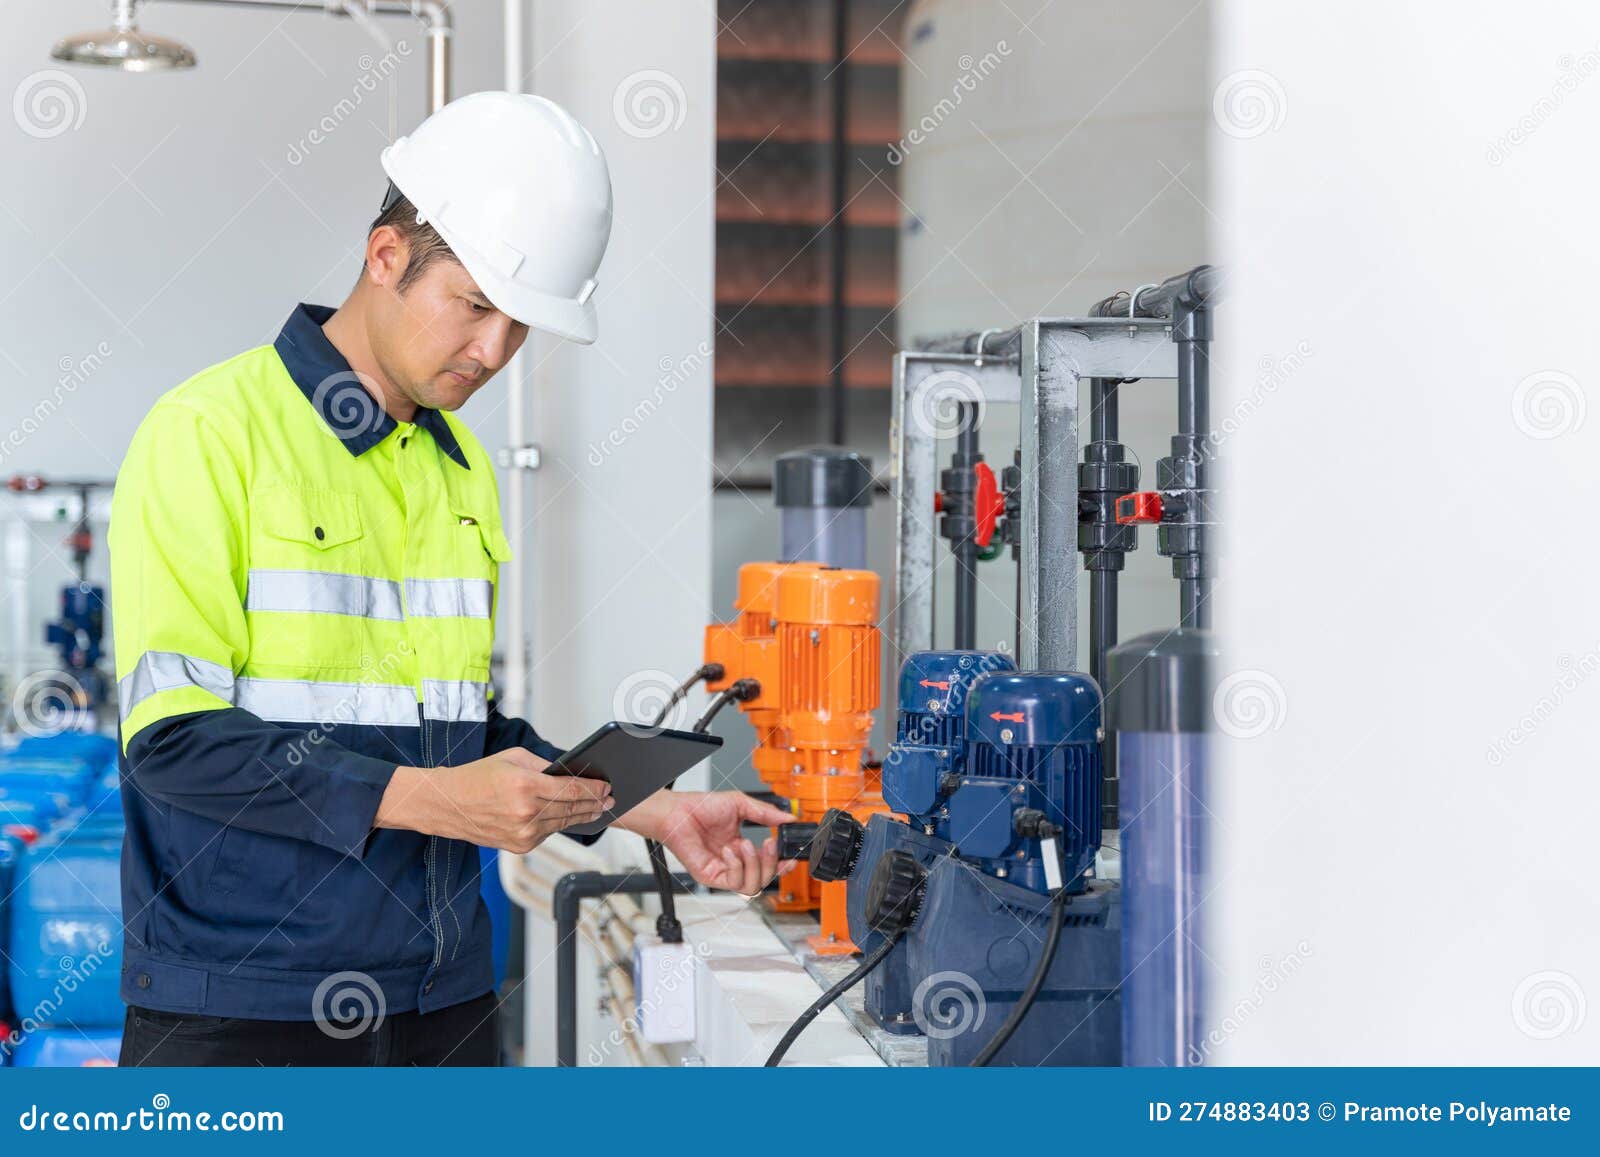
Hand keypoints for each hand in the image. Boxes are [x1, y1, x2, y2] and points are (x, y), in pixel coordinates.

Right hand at [375, 748, 613, 852]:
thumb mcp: (513, 758)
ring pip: (563, 824)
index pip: (571, 790)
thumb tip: (570, 772)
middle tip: (610, 799)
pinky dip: (560, 824)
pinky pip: (548, 833)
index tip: (607, 787)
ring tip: (597, 808)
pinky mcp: (519, 846)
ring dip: (582, 816)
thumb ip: (545, 766)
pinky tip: (571, 817)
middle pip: (572, 809)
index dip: (594, 789)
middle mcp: (526, 812)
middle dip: (594, 803)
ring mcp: (522, 833)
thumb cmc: (477, 777)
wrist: (448, 805)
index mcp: (525, 786)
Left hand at [619, 790, 797, 894]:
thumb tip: (789, 818)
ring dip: (755, 866)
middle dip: (772, 864)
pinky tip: (729, 851)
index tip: (792, 858)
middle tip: (771, 844)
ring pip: (752, 886)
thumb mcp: (741, 805)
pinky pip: (734, 882)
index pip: (768, 866)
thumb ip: (766, 813)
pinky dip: (737, 866)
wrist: (678, 811)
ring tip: (746, 844)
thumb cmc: (701, 807)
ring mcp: (723, 871)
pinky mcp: (711, 877)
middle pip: (764, 880)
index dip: (782, 866)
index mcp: (742, 849)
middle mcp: (734, 863)